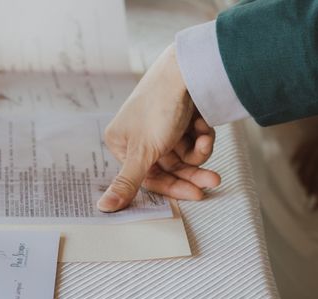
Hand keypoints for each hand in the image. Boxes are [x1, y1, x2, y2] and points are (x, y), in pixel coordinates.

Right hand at [99, 44, 220, 211]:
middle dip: (193, 171)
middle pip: (170, 168)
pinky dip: (201, 135)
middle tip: (214, 180)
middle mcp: (139, 137)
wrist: (185, 70)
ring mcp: (160, 128)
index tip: (196, 194)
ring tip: (207, 139)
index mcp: (121, 143)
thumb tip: (103, 207)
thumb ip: (126, 183)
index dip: (173, 188)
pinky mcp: (179, 120)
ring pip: (184, 156)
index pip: (149, 177)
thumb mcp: (143, 152)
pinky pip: (192, 140)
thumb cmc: (158, 109)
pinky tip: (203, 124)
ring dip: (199, 150)